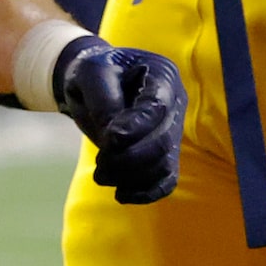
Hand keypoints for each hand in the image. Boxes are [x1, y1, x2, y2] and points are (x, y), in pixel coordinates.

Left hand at [55, 36, 184, 203]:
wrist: (95, 81)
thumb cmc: (94, 71)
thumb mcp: (90, 72)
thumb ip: (104, 100)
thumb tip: (115, 139)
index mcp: (162, 75)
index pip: (157, 107)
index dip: (136, 127)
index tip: (110, 141)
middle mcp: (175, 103)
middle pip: (163, 139)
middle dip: (129, 158)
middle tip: (99, 165)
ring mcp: (173, 130)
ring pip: (165, 163)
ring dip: (133, 176)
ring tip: (101, 175)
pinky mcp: (165, 153)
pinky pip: (167, 180)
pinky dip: (147, 192)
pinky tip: (122, 194)